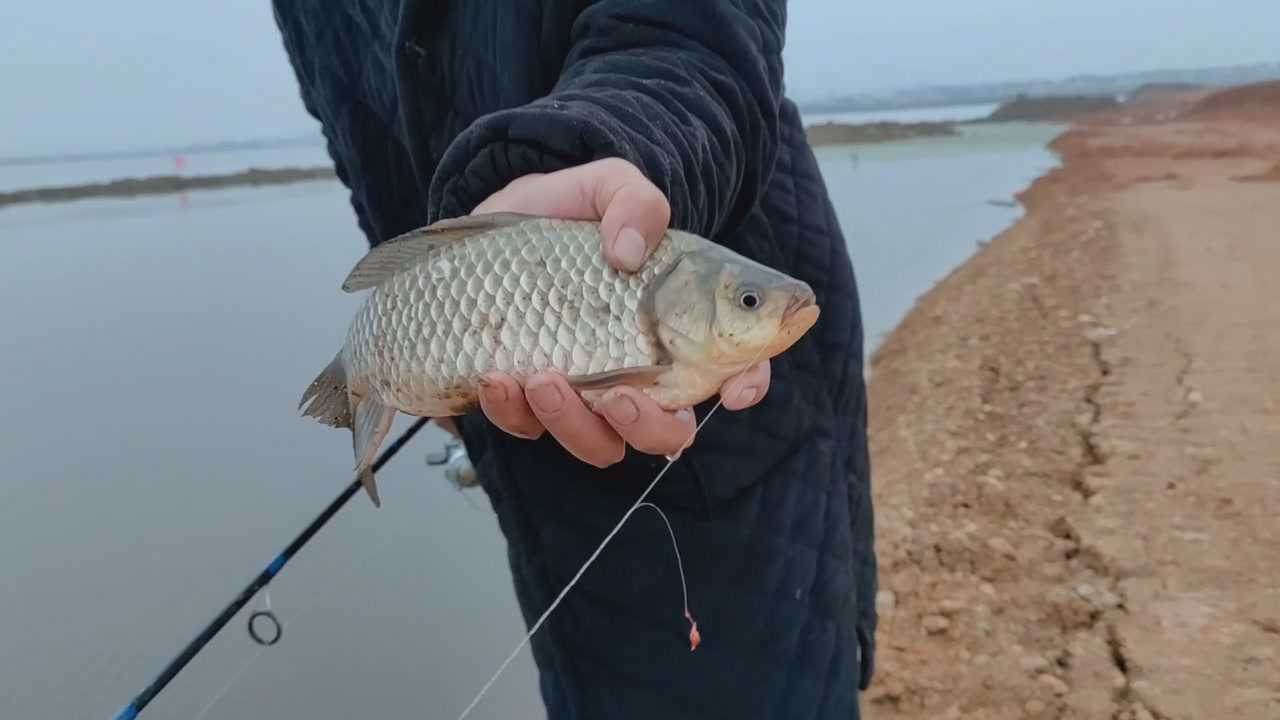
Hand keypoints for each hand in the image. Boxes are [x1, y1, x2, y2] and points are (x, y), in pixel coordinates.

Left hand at [470, 158, 770, 466]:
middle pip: (666, 431)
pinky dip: (514, 413)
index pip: (734, 368)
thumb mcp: (607, 186)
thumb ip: (635, 204)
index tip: (734, 390)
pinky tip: (496, 378)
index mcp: (678, 327)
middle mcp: (638, 373)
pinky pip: (527, 429)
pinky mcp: (526, 402)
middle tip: (620, 396)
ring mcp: (583, 394)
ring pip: (597, 443)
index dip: (746, 384)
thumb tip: (629, 252)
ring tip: (542, 378)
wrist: (492, 231)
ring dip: (573, 423)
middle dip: (647, 426)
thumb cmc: (567, 211)